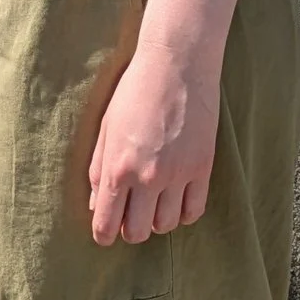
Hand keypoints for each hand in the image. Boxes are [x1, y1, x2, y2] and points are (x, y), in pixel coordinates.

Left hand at [88, 39, 219, 245]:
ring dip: (156, 220)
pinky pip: (195, 211)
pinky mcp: (203, 168)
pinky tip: (177, 199)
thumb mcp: (107, 128)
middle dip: (129, 230)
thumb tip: (96, 204)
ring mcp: (178, 174)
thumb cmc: (135, 90)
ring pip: (166, 225)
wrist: (177, 64)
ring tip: (154, 203)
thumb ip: (98, 169)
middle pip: (137, 233)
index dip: (103, 235)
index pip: (106, 223)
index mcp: (117, 167)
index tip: (105, 233)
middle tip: (130, 215)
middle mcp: (147, 177)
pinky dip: (184, 213)